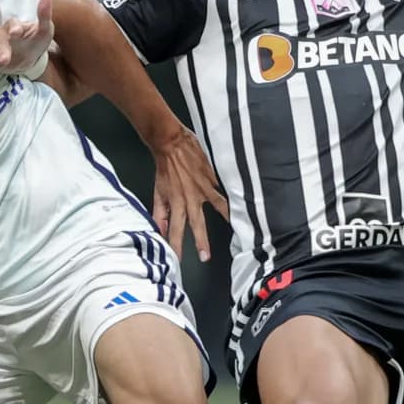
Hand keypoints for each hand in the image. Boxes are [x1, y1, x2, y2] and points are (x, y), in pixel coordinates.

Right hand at [0, 0, 54, 92]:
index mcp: (13, 27)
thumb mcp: (44, 29)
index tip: (17, 32)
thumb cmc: (36, 38)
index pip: (12, 25)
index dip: (14, 28)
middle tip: (5, 59)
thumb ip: (44, 15)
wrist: (31, 54)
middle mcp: (0, 37)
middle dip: (0, 49)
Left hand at [150, 124, 227, 262]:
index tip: (179, 260)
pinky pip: (224, 188)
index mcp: (176, 202)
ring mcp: (203, 187)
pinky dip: (234, 196)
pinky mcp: (212, 177)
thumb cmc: (164, 168)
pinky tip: (245, 202)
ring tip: (239, 228)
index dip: (177, 246)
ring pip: (218, 206)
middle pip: (197, 224)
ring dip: (227, 218)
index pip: (175, 230)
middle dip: (201, 242)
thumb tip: (159, 229)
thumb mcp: (158, 192)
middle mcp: (190, 198)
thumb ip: (160, 212)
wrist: (170, 143)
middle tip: (206, 257)